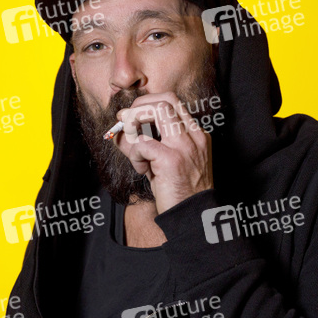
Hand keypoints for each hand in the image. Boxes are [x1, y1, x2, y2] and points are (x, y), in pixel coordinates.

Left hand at [114, 92, 213, 214]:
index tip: (131, 117)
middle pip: (165, 99)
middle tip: (125, 122)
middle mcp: (194, 136)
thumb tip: (121, 131)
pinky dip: (134, 154)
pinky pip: (142, 143)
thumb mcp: (166, 163)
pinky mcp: (172, 160)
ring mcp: (185, 146)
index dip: (147, 104)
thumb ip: (148, 144)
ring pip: (157, 110)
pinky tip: (142, 169)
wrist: (192, 218)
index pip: (172, 102)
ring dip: (135, 122)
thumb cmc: (178, 192)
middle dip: (139, 106)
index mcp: (196, 134)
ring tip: (133, 145)